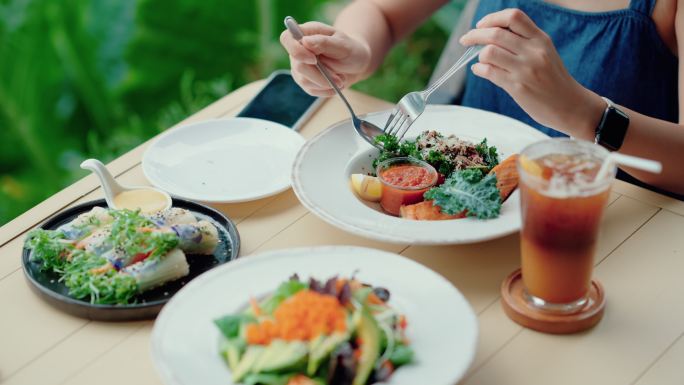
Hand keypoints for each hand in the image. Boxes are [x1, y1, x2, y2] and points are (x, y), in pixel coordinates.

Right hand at [279, 21, 371, 96]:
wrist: (356, 64)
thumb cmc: (350, 49)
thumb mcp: (343, 44)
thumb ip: (324, 43)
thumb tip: (305, 42)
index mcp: (306, 33)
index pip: (286, 38)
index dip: (295, 50)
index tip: (313, 60)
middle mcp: (299, 49)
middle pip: (298, 65)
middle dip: (320, 75)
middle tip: (339, 79)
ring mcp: (300, 66)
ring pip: (303, 80)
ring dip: (325, 84)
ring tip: (341, 80)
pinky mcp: (305, 80)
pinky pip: (310, 90)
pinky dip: (325, 90)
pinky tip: (336, 86)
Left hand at [459, 9, 603, 137]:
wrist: (570, 105)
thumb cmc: (553, 79)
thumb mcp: (545, 52)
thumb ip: (523, 41)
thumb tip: (490, 34)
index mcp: (540, 39)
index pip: (513, 17)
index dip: (492, 18)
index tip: (481, 24)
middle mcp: (533, 52)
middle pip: (495, 34)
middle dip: (474, 35)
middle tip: (465, 40)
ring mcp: (525, 70)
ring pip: (489, 52)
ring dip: (478, 55)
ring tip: (481, 60)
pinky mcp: (518, 87)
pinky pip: (489, 72)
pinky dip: (479, 69)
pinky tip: (480, 70)